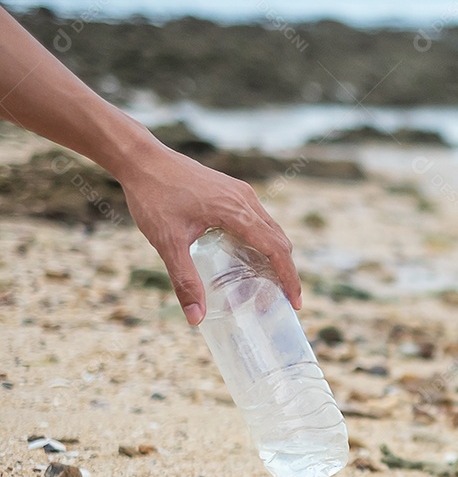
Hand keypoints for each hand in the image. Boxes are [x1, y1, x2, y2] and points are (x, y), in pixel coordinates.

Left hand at [120, 144, 301, 324]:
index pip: (276, 249)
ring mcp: (241, 192)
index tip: (295, 301)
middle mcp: (246, 200)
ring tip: (269, 280)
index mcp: (237, 211)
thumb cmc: (154, 196)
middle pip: (280, 240)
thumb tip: (195, 318)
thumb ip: (184, 280)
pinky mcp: (232, 190)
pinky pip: (258, 219)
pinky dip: (263, 240)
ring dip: (275, 255)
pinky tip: (248, 254)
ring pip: (271, 228)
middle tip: (283, 298)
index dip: (289, 277)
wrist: (142, 158)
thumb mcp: (167, 243)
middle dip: (286, 270)